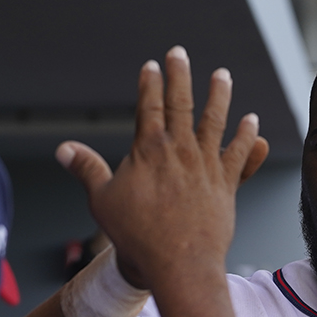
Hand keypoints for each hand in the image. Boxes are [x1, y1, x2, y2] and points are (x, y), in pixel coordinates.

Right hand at [55, 45, 269, 288]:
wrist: (178, 263)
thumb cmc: (137, 236)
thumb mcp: (103, 201)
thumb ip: (87, 169)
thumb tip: (64, 149)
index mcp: (149, 150)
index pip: (148, 106)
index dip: (150, 84)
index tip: (152, 66)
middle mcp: (181, 151)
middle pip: (181, 104)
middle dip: (180, 76)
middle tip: (180, 53)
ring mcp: (206, 165)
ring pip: (215, 121)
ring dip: (219, 95)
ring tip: (221, 75)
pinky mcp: (226, 185)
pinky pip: (239, 155)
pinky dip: (247, 137)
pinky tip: (252, 123)